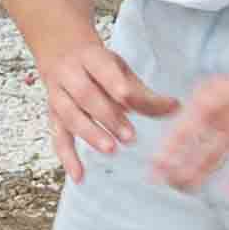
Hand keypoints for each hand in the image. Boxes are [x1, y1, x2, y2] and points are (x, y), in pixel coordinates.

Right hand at [28, 21, 174, 180]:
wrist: (61, 53)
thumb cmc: (98, 65)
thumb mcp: (121, 69)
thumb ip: (144, 92)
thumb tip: (176, 108)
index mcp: (91, 57)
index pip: (103, 70)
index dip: (115, 85)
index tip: (129, 100)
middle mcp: (70, 74)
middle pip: (85, 94)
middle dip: (108, 115)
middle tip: (129, 136)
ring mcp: (57, 96)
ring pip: (69, 115)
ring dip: (90, 134)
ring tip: (110, 149)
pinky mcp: (53, 116)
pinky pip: (58, 138)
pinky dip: (67, 158)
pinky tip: (79, 176)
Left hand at [148, 52, 228, 200]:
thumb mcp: (223, 90)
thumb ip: (200, 113)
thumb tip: (173, 142)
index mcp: (218, 94)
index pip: (187, 121)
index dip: (170, 145)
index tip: (154, 166)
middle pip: (202, 137)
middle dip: (181, 160)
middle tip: (164, 181)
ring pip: (225, 147)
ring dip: (204, 168)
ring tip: (187, 187)